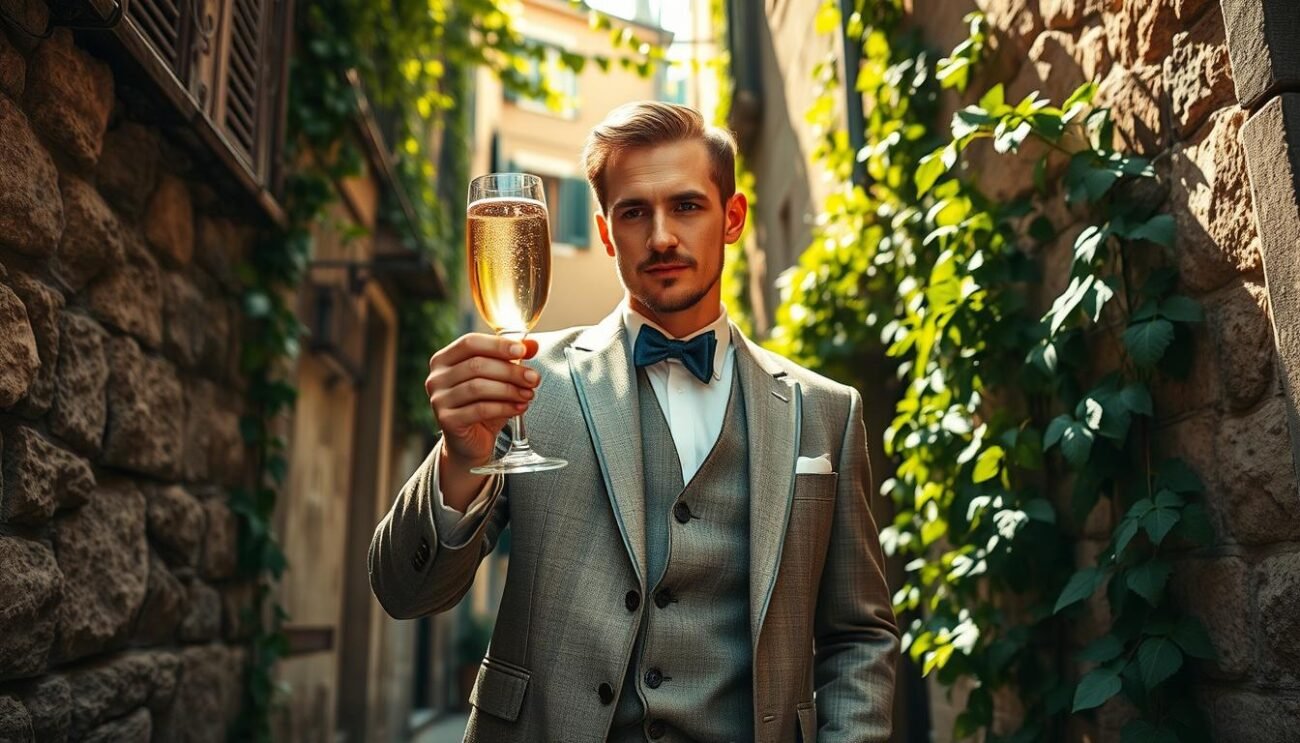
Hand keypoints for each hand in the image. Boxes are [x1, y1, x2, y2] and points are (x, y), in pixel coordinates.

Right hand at [426, 334, 538, 505]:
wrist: (471, 442)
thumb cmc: (483, 405)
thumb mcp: (499, 379)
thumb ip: (513, 358)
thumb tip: (533, 344)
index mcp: (444, 359)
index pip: (470, 343)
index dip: (498, 345)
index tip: (523, 350)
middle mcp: (436, 378)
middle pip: (476, 365)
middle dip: (510, 371)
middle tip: (534, 378)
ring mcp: (438, 400)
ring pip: (478, 387)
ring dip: (509, 390)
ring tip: (529, 394)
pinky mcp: (447, 420)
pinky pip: (480, 409)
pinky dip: (504, 407)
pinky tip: (519, 408)